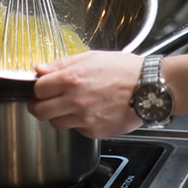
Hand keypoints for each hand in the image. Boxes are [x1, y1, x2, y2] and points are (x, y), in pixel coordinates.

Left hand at [28, 51, 144, 138]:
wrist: (150, 87)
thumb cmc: (125, 69)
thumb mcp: (91, 57)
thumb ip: (62, 64)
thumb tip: (40, 69)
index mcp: (71, 78)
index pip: (38, 89)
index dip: (38, 88)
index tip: (43, 87)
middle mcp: (74, 100)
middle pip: (39, 111)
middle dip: (39, 105)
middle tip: (46, 101)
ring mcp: (84, 119)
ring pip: (55, 123)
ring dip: (58, 115)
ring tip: (71, 106)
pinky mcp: (94, 131)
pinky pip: (76, 129)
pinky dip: (79, 122)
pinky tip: (91, 111)